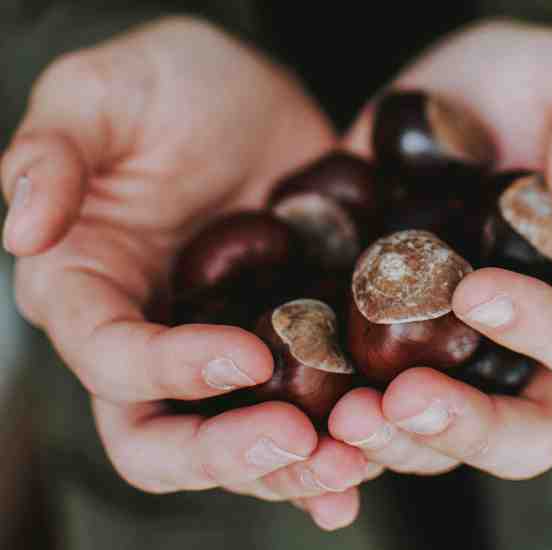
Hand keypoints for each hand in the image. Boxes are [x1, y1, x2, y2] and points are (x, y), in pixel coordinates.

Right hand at [1, 17, 367, 529]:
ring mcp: (215, 350)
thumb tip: (22, 230)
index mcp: (88, 288)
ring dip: (288, 468)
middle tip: (299, 443)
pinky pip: (295, 411)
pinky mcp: (279, 345)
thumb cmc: (166, 84)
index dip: (170, 370)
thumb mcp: (102, 92)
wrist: (251, 95)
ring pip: (232, 443)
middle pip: (159, 437)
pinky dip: (325, 444)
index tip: (248, 356)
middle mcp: (146, 336)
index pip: (111, 358)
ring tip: (349, 464)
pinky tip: (367, 457)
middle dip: (225, 453)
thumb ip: (51, 152)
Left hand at [330, 20, 551, 478]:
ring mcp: (452, 354)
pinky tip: (299, 413)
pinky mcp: (387, 343)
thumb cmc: (534, 88)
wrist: (454, 101)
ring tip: (341, 415)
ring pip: (438, 436)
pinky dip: (337, 424)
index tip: (475, 293)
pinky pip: (369, 403)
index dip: (542, 330)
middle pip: (522, 430)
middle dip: (465, 427)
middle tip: (400, 400)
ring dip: (392, 440)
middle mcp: (527, 344)